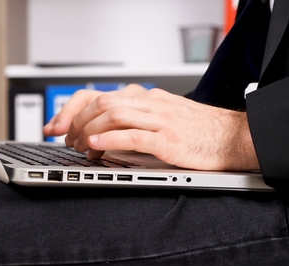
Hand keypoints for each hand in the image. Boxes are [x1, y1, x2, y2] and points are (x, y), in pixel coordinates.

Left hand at [63, 87, 259, 170]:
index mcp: (144, 97)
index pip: (97, 95)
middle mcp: (149, 103)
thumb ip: (131, 121)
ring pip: (114, 115)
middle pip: (100, 102)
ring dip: (89, 131)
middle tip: (66, 142)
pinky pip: (135, 135)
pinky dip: (111, 139)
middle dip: (75, 122)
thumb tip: (96, 134)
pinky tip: (96, 145)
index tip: (55, 127)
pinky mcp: (170, 139)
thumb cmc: (196, 131)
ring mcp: (160, 119)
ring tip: (78, 147)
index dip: (70, 110)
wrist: (233, 138)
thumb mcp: (159, 118)